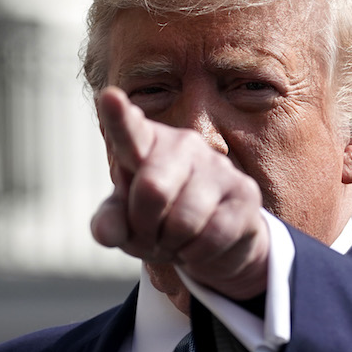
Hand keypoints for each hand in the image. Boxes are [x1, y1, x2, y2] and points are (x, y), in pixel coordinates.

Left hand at [90, 87, 269, 300]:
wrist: (216, 240)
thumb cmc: (162, 220)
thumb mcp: (127, 223)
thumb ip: (109, 223)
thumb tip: (106, 232)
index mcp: (147, 143)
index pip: (129, 131)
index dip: (119, 116)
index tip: (109, 96)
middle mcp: (183, 144)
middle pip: (152, 190)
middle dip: (144, 226)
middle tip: (150, 234)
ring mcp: (218, 166)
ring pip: (183, 220)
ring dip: (172, 244)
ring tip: (175, 240)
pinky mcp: (245, 192)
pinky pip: (211, 236)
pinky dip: (196, 254)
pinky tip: (198, 245)